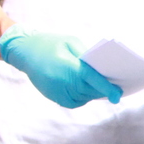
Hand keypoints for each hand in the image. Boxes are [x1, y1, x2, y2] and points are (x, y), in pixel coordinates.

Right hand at [0, 25, 122, 107]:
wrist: (25, 52)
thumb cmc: (51, 43)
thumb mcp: (71, 42)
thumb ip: (86, 57)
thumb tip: (102, 70)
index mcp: (67, 66)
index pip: (90, 79)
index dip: (105, 88)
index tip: (117, 95)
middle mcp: (61, 82)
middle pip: (90, 91)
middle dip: (103, 89)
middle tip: (116, 86)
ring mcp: (57, 92)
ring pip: (84, 98)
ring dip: (94, 93)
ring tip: (102, 85)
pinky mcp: (54, 98)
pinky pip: (75, 102)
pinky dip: (83, 97)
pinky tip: (86, 88)